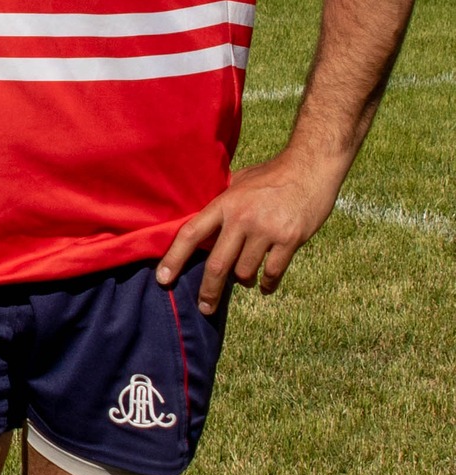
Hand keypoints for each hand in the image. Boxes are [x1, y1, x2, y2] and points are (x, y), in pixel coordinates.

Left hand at [155, 151, 343, 313]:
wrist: (311, 166)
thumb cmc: (272, 174)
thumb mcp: (240, 181)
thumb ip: (222, 202)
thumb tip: (202, 224)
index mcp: (224, 204)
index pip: (190, 234)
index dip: (174, 258)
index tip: (163, 279)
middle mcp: (242, 219)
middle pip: (217, 265)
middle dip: (208, 291)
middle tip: (205, 308)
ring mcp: (266, 230)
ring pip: (244, 272)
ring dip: (242, 281)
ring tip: (245, 279)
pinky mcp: (290, 239)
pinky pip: (272, 273)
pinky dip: (267, 284)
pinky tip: (265, 285)